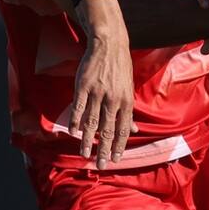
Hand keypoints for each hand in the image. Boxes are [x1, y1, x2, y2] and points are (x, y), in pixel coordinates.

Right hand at [70, 0, 139, 168]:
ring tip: (84, 154)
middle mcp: (113, 99)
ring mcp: (97, 93)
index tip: (116, 160)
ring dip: (88, 141)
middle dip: (104, 150)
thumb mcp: (129, 89)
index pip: (124, 129)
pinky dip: (75, 122)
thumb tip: (135, 130)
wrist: (109, 44)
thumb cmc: (120, 68)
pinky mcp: (83, 87)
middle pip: (108, 130)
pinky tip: (73, 133)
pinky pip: (78, 108)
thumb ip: (129, 111)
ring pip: (91, 123)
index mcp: (126, 101)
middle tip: (101, 165)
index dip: (120, 146)